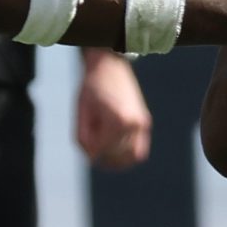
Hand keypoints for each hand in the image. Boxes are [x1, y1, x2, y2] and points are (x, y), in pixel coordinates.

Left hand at [76, 50, 152, 169]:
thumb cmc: (92, 87)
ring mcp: (142, 124)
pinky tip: (117, 152)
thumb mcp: (81, 112)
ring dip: (117, 160)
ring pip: (131, 156)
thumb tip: (92, 157)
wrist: (109, 66)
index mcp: (117, 120)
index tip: (84, 143)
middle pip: (116, 155)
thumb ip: (84, 137)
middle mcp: (133, 123)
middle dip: (103, 155)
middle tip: (94, 149)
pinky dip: (129, 155)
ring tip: (105, 156)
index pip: (101, 150)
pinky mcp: (144, 123)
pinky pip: (139, 149)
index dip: (90, 150)